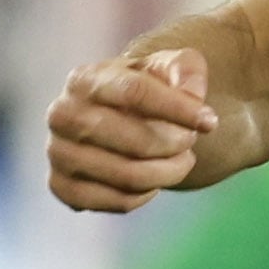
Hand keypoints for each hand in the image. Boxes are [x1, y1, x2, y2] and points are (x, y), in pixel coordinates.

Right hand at [46, 44, 215, 213]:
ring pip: (128, 176)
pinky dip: (146, 194)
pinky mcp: (62, 186)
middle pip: (135, 141)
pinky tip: (153, 179)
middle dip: (175, 144)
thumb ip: (186, 69)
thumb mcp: (168, 67)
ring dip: (168, 172)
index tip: (210, 122)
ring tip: (181, 160)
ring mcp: (58, 152)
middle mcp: (62, 115)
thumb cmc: (146, 90)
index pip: (135, 93)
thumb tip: (192, 94)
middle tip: (191, 141)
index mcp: (85, 79)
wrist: (115, 117)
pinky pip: (117, 201)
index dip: (178, 109)